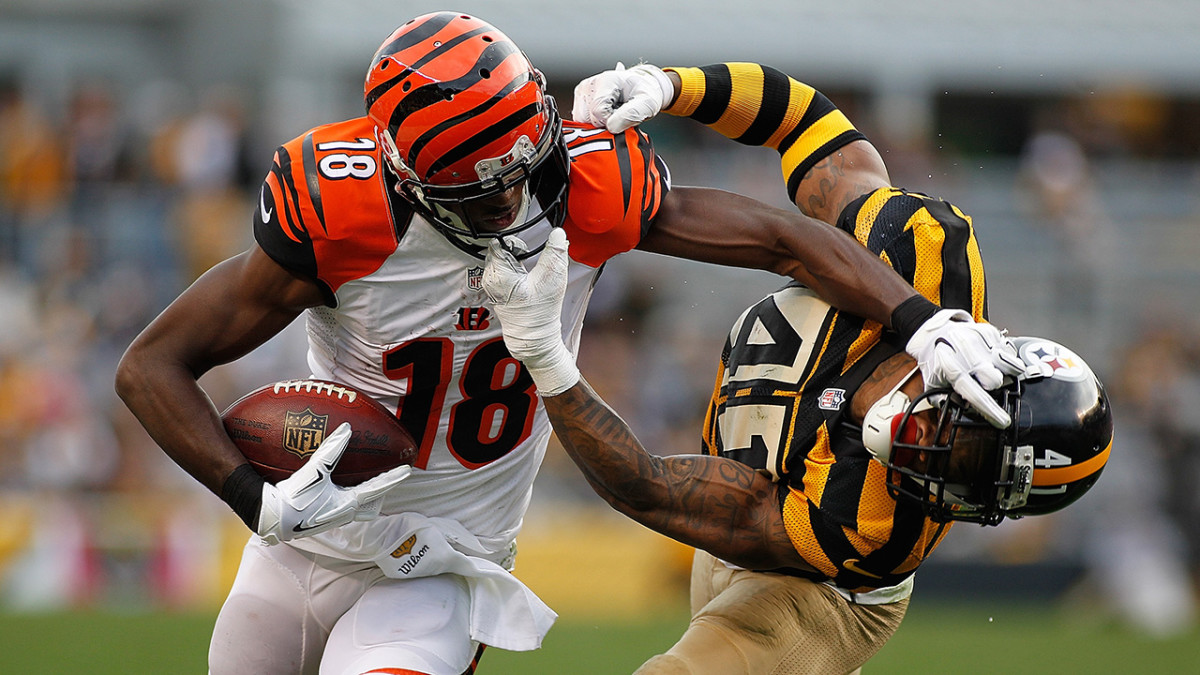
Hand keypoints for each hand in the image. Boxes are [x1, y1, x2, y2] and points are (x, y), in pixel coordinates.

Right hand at [257, 423, 411, 544]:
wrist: (270, 517)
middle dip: (381, 492)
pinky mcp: (319, 516)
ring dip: (363, 494)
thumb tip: (347, 428)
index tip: (408, 470)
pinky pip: (339, 504)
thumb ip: (332, 450)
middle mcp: (343, 513)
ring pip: (356, 506)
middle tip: (389, 477)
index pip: (377, 489)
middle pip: (370, 503)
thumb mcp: (314, 471)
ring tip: (365, 481)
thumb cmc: (293, 496)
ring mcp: (331, 517)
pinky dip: (343, 493)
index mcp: (347, 504)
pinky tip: (333, 483)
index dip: (393, 478)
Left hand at [482, 228, 578, 395]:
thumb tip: (558, 231)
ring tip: (527, 272)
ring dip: (515, 259)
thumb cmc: (541, 311)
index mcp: (498, 273)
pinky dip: (513, 268)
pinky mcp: (496, 289)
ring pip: (501, 258)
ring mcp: (491, 285)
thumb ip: (556, 252)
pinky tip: (524, 279)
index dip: (516, 242)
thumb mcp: (553, 278)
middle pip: (499, 249)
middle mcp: (489, 278)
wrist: (535, 337)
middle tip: (529, 262)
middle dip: (515, 250)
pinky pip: (502, 268)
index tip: (528, 251)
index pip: (500, 242)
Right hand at [572, 62, 673, 132]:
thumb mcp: (647, 104)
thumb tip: (611, 127)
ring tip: (613, 112)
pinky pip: (581, 122)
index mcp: (605, 81)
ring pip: (582, 122)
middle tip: (620, 114)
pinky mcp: (579, 100)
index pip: (599, 112)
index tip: (624, 115)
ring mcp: (583, 92)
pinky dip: (594, 123)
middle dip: (605, 123)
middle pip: (588, 119)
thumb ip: (631, 115)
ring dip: (599, 124)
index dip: (612, 121)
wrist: (640, 87)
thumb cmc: (643, 94)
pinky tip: (606, 113)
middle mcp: (590, 84)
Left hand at [906, 309, 1023, 427]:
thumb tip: (964, 411)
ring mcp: (980, 340)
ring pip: (1008, 365)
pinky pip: (1010, 351)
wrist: (934, 333)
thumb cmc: (936, 360)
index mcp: (950, 368)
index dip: (990, 410)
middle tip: (983, 383)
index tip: (1003, 421)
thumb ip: (945, 401)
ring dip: (1002, 372)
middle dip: (992, 386)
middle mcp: (966, 353)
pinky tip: (991, 359)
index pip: (975, 394)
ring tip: (988, 370)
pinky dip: (1004, 358)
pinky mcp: (990, 332)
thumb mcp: (932, 383)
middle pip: (995, 379)